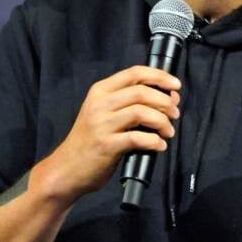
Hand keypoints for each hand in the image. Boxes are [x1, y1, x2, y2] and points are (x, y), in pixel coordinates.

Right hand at [28, 66, 181, 205]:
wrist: (66, 169)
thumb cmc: (91, 140)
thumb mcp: (106, 113)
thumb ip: (133, 102)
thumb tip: (171, 97)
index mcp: (100, 91)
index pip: (135, 73)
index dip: (160, 76)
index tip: (176, 85)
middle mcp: (100, 104)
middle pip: (142, 92)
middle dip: (165, 101)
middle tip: (175, 113)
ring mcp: (101, 124)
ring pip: (141, 112)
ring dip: (162, 121)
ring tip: (168, 131)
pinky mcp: (106, 145)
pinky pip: (138, 138)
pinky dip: (154, 141)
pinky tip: (159, 146)